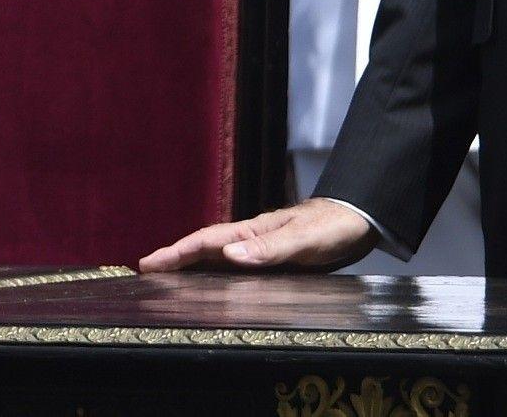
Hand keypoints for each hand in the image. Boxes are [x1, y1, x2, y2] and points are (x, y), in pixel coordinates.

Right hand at [137, 199, 375, 272]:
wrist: (359, 218)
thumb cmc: (332, 227)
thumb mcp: (303, 240)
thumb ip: (268, 248)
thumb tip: (227, 256)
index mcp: (252, 231)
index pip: (206, 242)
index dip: (176, 252)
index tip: (148, 263)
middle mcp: (252, 238)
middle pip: (205, 249)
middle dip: (175, 259)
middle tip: (147, 272)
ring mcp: (262, 248)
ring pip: (219, 258)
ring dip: (193, 268)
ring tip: (170, 281)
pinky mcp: (274, 259)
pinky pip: (237, 268)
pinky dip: (218, 276)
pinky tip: (217, 288)